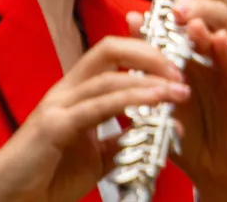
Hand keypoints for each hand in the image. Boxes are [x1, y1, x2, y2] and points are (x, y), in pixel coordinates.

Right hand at [0, 35, 189, 201]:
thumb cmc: (45, 178)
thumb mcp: (96, 156)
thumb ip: (123, 138)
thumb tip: (159, 129)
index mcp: (75, 93)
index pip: (112, 53)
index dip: (145, 49)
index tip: (177, 64)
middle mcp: (66, 91)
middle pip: (110, 49)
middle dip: (150, 53)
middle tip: (181, 72)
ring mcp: (57, 106)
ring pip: (109, 77)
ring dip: (149, 80)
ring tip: (179, 90)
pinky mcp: (54, 126)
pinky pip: (98, 106)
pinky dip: (130, 100)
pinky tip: (155, 100)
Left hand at [139, 0, 226, 201]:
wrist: (217, 173)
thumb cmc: (191, 132)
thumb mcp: (163, 92)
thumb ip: (149, 58)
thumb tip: (131, 18)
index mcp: (196, 53)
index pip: (200, 8)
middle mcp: (215, 58)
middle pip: (218, 12)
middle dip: (198, 1)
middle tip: (177, 8)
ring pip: (226, 35)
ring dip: (209, 22)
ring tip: (191, 20)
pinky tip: (218, 43)